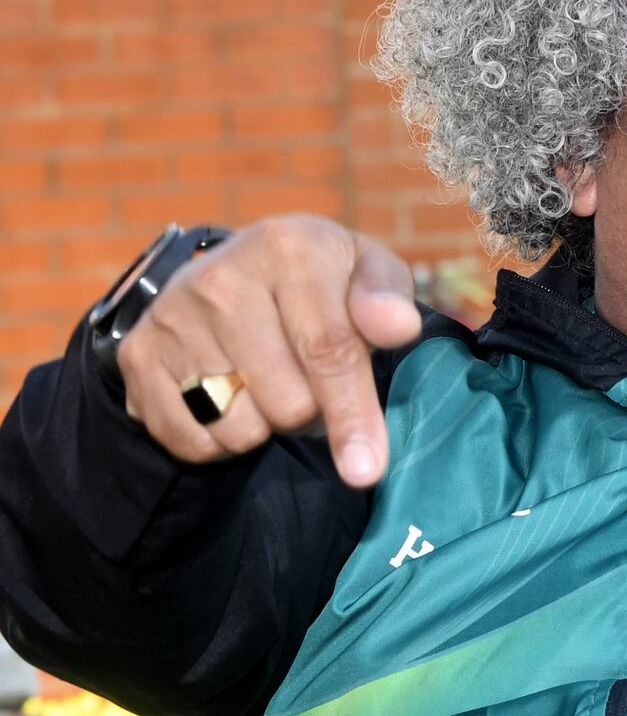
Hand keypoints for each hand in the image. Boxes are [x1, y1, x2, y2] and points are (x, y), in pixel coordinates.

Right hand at [117, 216, 422, 487]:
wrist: (233, 273)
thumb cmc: (319, 283)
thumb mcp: (365, 273)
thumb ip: (386, 299)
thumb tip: (398, 326)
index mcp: (286, 247)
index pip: (327, 350)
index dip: (352, 415)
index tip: (368, 467)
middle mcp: (219, 278)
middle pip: (287, 404)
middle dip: (311, 411)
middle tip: (305, 378)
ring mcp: (171, 318)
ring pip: (241, 429)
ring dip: (265, 425)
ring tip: (265, 381)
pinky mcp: (138, 357)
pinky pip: (195, 442)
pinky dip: (221, 439)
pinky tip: (228, 396)